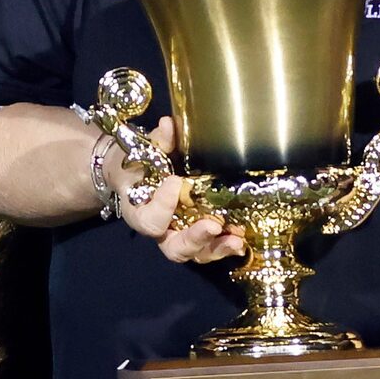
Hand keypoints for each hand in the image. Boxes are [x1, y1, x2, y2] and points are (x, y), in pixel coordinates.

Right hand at [113, 120, 244, 263]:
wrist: (137, 175)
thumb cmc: (139, 163)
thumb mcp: (143, 151)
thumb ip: (158, 142)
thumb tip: (169, 125)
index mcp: (140, 213)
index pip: (149, 220)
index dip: (161, 205)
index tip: (173, 181)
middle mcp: (161, 232)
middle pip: (175, 248)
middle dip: (195, 238)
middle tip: (212, 226)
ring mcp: (181, 236)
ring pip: (196, 253)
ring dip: (216, 248)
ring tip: (236, 240)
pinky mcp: (198, 235)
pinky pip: (211, 248)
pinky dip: (226, 247)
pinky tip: (242, 240)